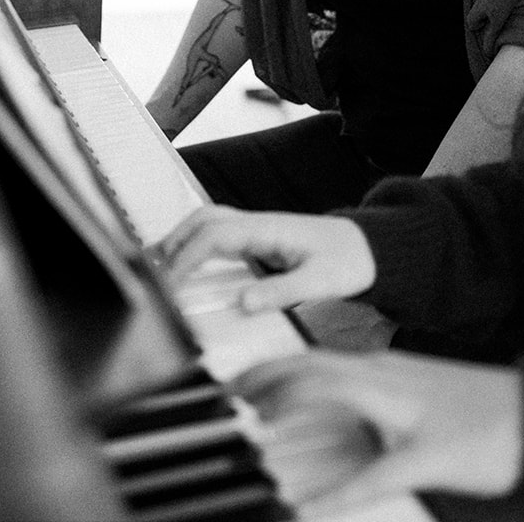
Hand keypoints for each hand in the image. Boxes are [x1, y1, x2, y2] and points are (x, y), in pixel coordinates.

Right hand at [155, 206, 375, 311]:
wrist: (370, 248)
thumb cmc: (348, 261)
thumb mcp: (321, 281)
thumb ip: (282, 291)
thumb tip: (242, 303)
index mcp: (267, 229)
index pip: (215, 235)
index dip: (188, 256)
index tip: (170, 280)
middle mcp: (258, 223)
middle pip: (204, 219)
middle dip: (174, 241)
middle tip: (153, 271)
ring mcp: (258, 228)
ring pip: (210, 221)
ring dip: (182, 238)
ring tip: (161, 265)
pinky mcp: (261, 238)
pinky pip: (220, 233)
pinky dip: (197, 243)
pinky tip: (191, 262)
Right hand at [234, 350, 523, 515]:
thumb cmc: (488, 434)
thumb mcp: (422, 466)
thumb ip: (363, 485)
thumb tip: (310, 506)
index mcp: (376, 380)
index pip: (306, 379)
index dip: (267, 392)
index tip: (233, 406)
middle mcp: (380, 369)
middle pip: (310, 366)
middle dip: (269, 378)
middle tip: (232, 395)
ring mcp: (395, 373)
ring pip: (329, 369)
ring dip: (293, 381)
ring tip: (263, 398)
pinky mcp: (408, 385)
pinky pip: (350, 378)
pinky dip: (322, 388)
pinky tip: (321, 405)